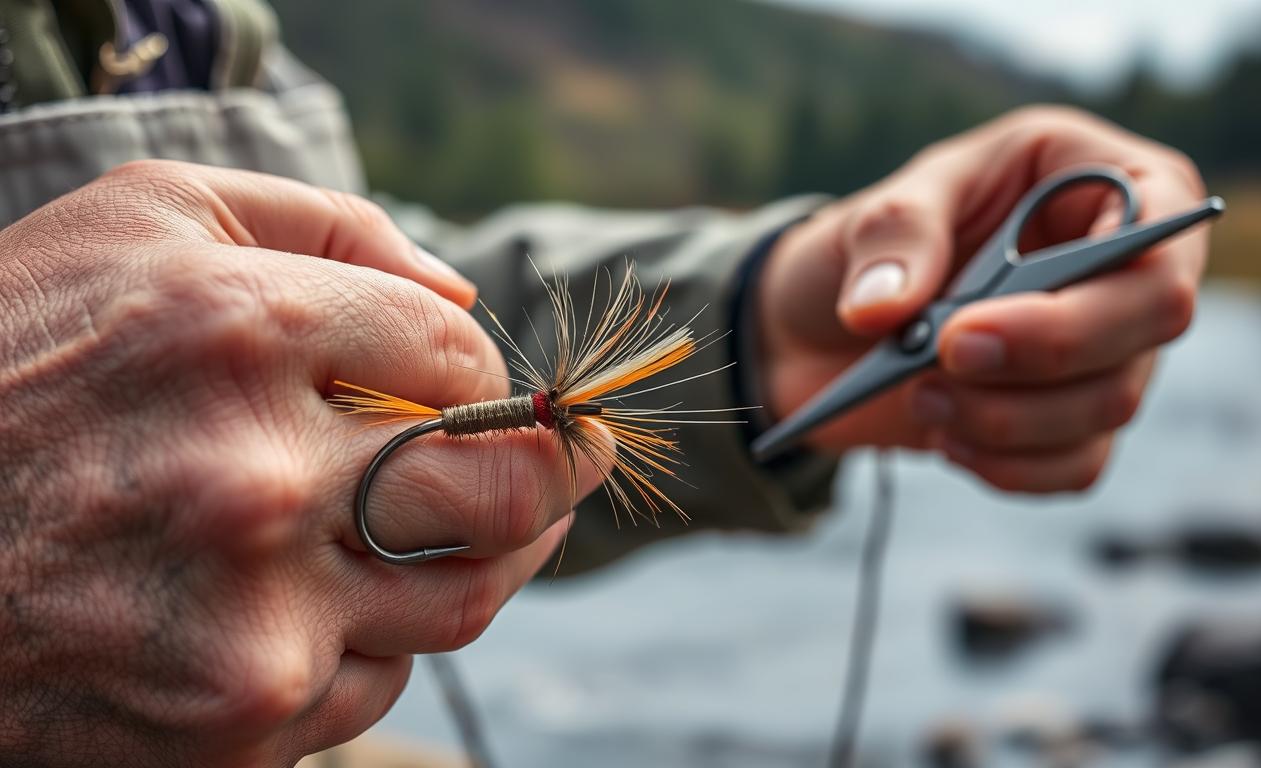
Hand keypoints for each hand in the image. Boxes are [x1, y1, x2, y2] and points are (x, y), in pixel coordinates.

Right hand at [0, 161, 605, 764]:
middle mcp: (259, 480)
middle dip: (556, 469)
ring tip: (489, 523)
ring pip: (464, 595)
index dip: (486, 374)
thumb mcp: (142, 222)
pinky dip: (379, 634)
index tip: (473, 387)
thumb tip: (460, 298)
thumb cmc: (7, 362)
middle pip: (506, 485)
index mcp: (243, 333)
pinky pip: (375, 680)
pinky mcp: (235, 725)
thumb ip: (326, 227)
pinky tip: (339, 597)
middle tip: (576, 460)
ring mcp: (251, 618)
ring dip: (497, 556)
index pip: (464, 362)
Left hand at [757, 106, 1207, 491]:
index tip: (966, 329)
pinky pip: (1078, 464)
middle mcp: (1128, 262)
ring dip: (1005, 416)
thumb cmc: (880, 249)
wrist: (837, 330)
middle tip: (942, 359)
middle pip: (1153, 320)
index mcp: (1101, 178)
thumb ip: (891, 238)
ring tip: (922, 395)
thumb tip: (883, 309)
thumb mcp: (871, 214)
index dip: (1082, 282)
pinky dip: (1007, 465)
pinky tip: (948, 437)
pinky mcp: (1080, 418)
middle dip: (1043, 354)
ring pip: (1112, 402)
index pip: (1159, 226)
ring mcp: (1113, 347)